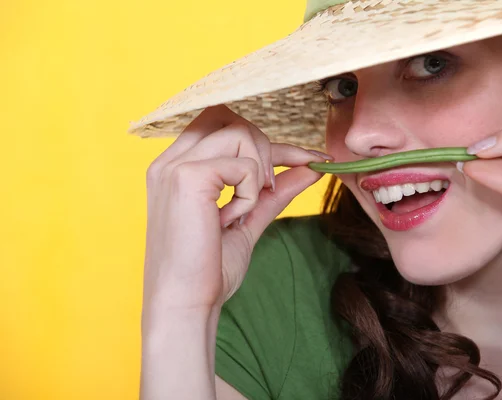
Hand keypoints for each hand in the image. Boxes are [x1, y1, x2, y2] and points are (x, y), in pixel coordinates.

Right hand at [142, 105, 326, 320]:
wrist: (185, 304)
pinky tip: (232, 218)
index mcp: (177, 167)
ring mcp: (175, 166)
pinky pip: (243, 165)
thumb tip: (308, 169)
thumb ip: (274, 192)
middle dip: (265, 145)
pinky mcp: (187, 177)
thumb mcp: (248, 220)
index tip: (309, 159)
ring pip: (240, 133)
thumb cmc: (208, 268)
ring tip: (244, 209)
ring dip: (258, 170)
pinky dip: (250, 191)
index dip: (267, 141)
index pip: (225, 128)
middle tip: (269, 187)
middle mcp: (170, 160)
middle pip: (230, 117)